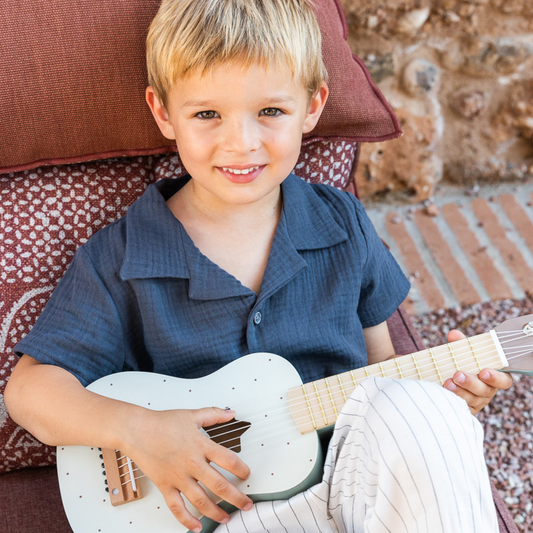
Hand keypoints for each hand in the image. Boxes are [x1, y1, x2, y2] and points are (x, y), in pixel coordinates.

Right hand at [123, 407, 251, 531]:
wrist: (136, 430)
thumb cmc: (162, 422)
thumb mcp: (192, 415)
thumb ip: (214, 414)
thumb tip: (231, 413)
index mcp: (201, 445)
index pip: (228, 460)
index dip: (241, 470)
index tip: (247, 475)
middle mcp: (191, 463)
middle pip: (219, 485)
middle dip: (236, 497)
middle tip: (246, 504)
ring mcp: (178, 477)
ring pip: (201, 500)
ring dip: (216, 512)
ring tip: (226, 518)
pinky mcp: (165, 486)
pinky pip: (177, 507)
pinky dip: (186, 520)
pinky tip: (195, 526)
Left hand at [443, 329, 512, 414]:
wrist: (444, 377)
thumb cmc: (460, 363)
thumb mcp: (461, 353)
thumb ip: (460, 344)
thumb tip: (453, 334)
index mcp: (492, 376)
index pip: (503, 381)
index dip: (496, 378)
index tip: (484, 372)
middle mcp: (487, 390)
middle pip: (485, 391)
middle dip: (471, 383)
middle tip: (458, 375)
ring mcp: (476, 402)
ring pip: (472, 400)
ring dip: (459, 391)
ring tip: (447, 382)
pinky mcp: (465, 409)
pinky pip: (462, 408)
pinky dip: (453, 401)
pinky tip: (444, 394)